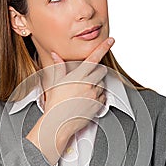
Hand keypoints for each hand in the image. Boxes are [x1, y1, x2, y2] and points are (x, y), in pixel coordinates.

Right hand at [25, 37, 114, 165]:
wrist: (58, 123)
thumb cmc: (55, 105)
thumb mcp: (55, 83)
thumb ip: (59, 67)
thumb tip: (56, 56)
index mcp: (77, 76)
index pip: (94, 57)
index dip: (103, 47)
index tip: (110, 41)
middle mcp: (87, 84)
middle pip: (101, 70)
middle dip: (97, 71)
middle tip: (87, 77)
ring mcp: (94, 95)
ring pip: (102, 84)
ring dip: (97, 85)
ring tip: (83, 93)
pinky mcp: (98, 105)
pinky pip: (103, 97)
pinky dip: (98, 97)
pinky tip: (87, 100)